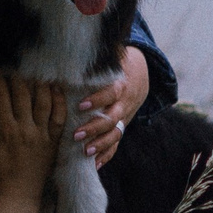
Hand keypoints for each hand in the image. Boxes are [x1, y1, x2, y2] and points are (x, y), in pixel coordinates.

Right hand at [0, 74, 66, 212]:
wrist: (17, 196)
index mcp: (4, 130)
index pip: (0, 97)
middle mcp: (25, 128)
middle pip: (22, 94)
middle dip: (16, 78)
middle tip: (13, 68)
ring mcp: (42, 134)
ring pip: (43, 101)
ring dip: (39, 84)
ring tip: (35, 73)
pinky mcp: (54, 141)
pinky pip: (60, 117)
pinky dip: (59, 100)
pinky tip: (55, 88)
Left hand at [75, 47, 151, 167]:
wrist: (140, 76)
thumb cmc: (116, 65)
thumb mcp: (112, 58)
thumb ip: (95, 57)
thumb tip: (72, 47)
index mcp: (120, 85)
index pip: (111, 93)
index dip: (98, 99)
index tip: (81, 105)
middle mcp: (124, 104)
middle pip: (112, 119)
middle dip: (95, 128)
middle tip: (76, 135)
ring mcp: (125, 118)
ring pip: (116, 134)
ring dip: (101, 145)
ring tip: (86, 153)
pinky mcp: (122, 127)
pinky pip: (116, 144)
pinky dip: (106, 155)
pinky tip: (94, 166)